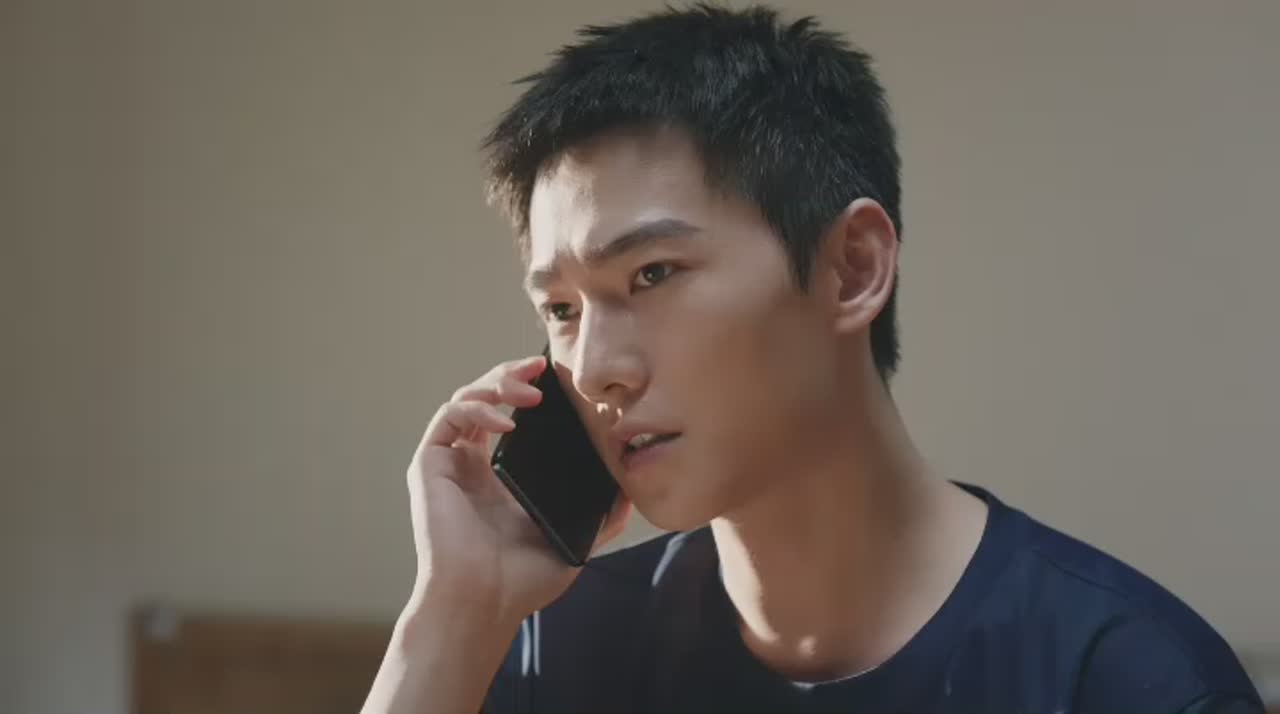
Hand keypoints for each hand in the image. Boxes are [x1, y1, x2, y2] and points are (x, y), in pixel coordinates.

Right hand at [404, 354, 631, 626]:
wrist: (484, 603)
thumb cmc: (520, 582)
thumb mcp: (572, 541)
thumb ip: (599, 517)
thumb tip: (628, 494)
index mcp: (498, 477)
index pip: (511, 415)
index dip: (530, 390)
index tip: (559, 378)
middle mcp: (470, 464)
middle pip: (486, 396)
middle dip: (512, 373)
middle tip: (542, 367)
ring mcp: (449, 463)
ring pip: (466, 398)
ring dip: (497, 384)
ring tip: (530, 393)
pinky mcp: (430, 465)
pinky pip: (449, 417)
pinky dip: (477, 409)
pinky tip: (507, 421)